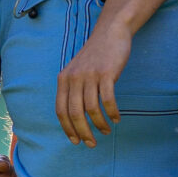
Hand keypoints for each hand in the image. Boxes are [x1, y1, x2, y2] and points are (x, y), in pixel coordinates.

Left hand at [55, 20, 130, 144]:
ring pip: (92, 109)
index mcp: (63, 79)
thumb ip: (73, 90)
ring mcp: (90, 75)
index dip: (68, 129)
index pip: (61, 111)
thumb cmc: (95, 56)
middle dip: (83, 132)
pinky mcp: (106, 73)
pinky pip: (108, 100)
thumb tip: (75, 118)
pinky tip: (116, 118)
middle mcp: (73, 78)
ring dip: (100, 124)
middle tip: (92, 144)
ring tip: (107, 131)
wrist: (110, 32)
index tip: (76, 142)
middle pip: (75, 113)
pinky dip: (112, 112)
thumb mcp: (77, 71)